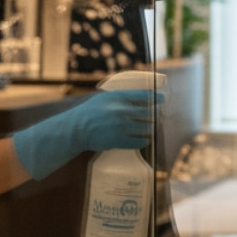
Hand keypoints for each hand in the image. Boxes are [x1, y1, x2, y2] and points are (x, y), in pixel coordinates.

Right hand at [12, 89, 160, 180]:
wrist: (75, 129)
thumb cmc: (89, 112)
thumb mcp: (104, 97)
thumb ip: (121, 96)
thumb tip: (140, 95)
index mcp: (118, 97)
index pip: (145, 96)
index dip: (157, 98)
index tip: (161, 99)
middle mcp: (121, 110)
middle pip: (149, 113)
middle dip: (157, 115)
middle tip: (160, 116)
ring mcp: (121, 126)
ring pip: (146, 128)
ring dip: (150, 128)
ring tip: (150, 128)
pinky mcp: (119, 140)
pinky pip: (139, 141)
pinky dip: (143, 140)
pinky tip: (143, 139)